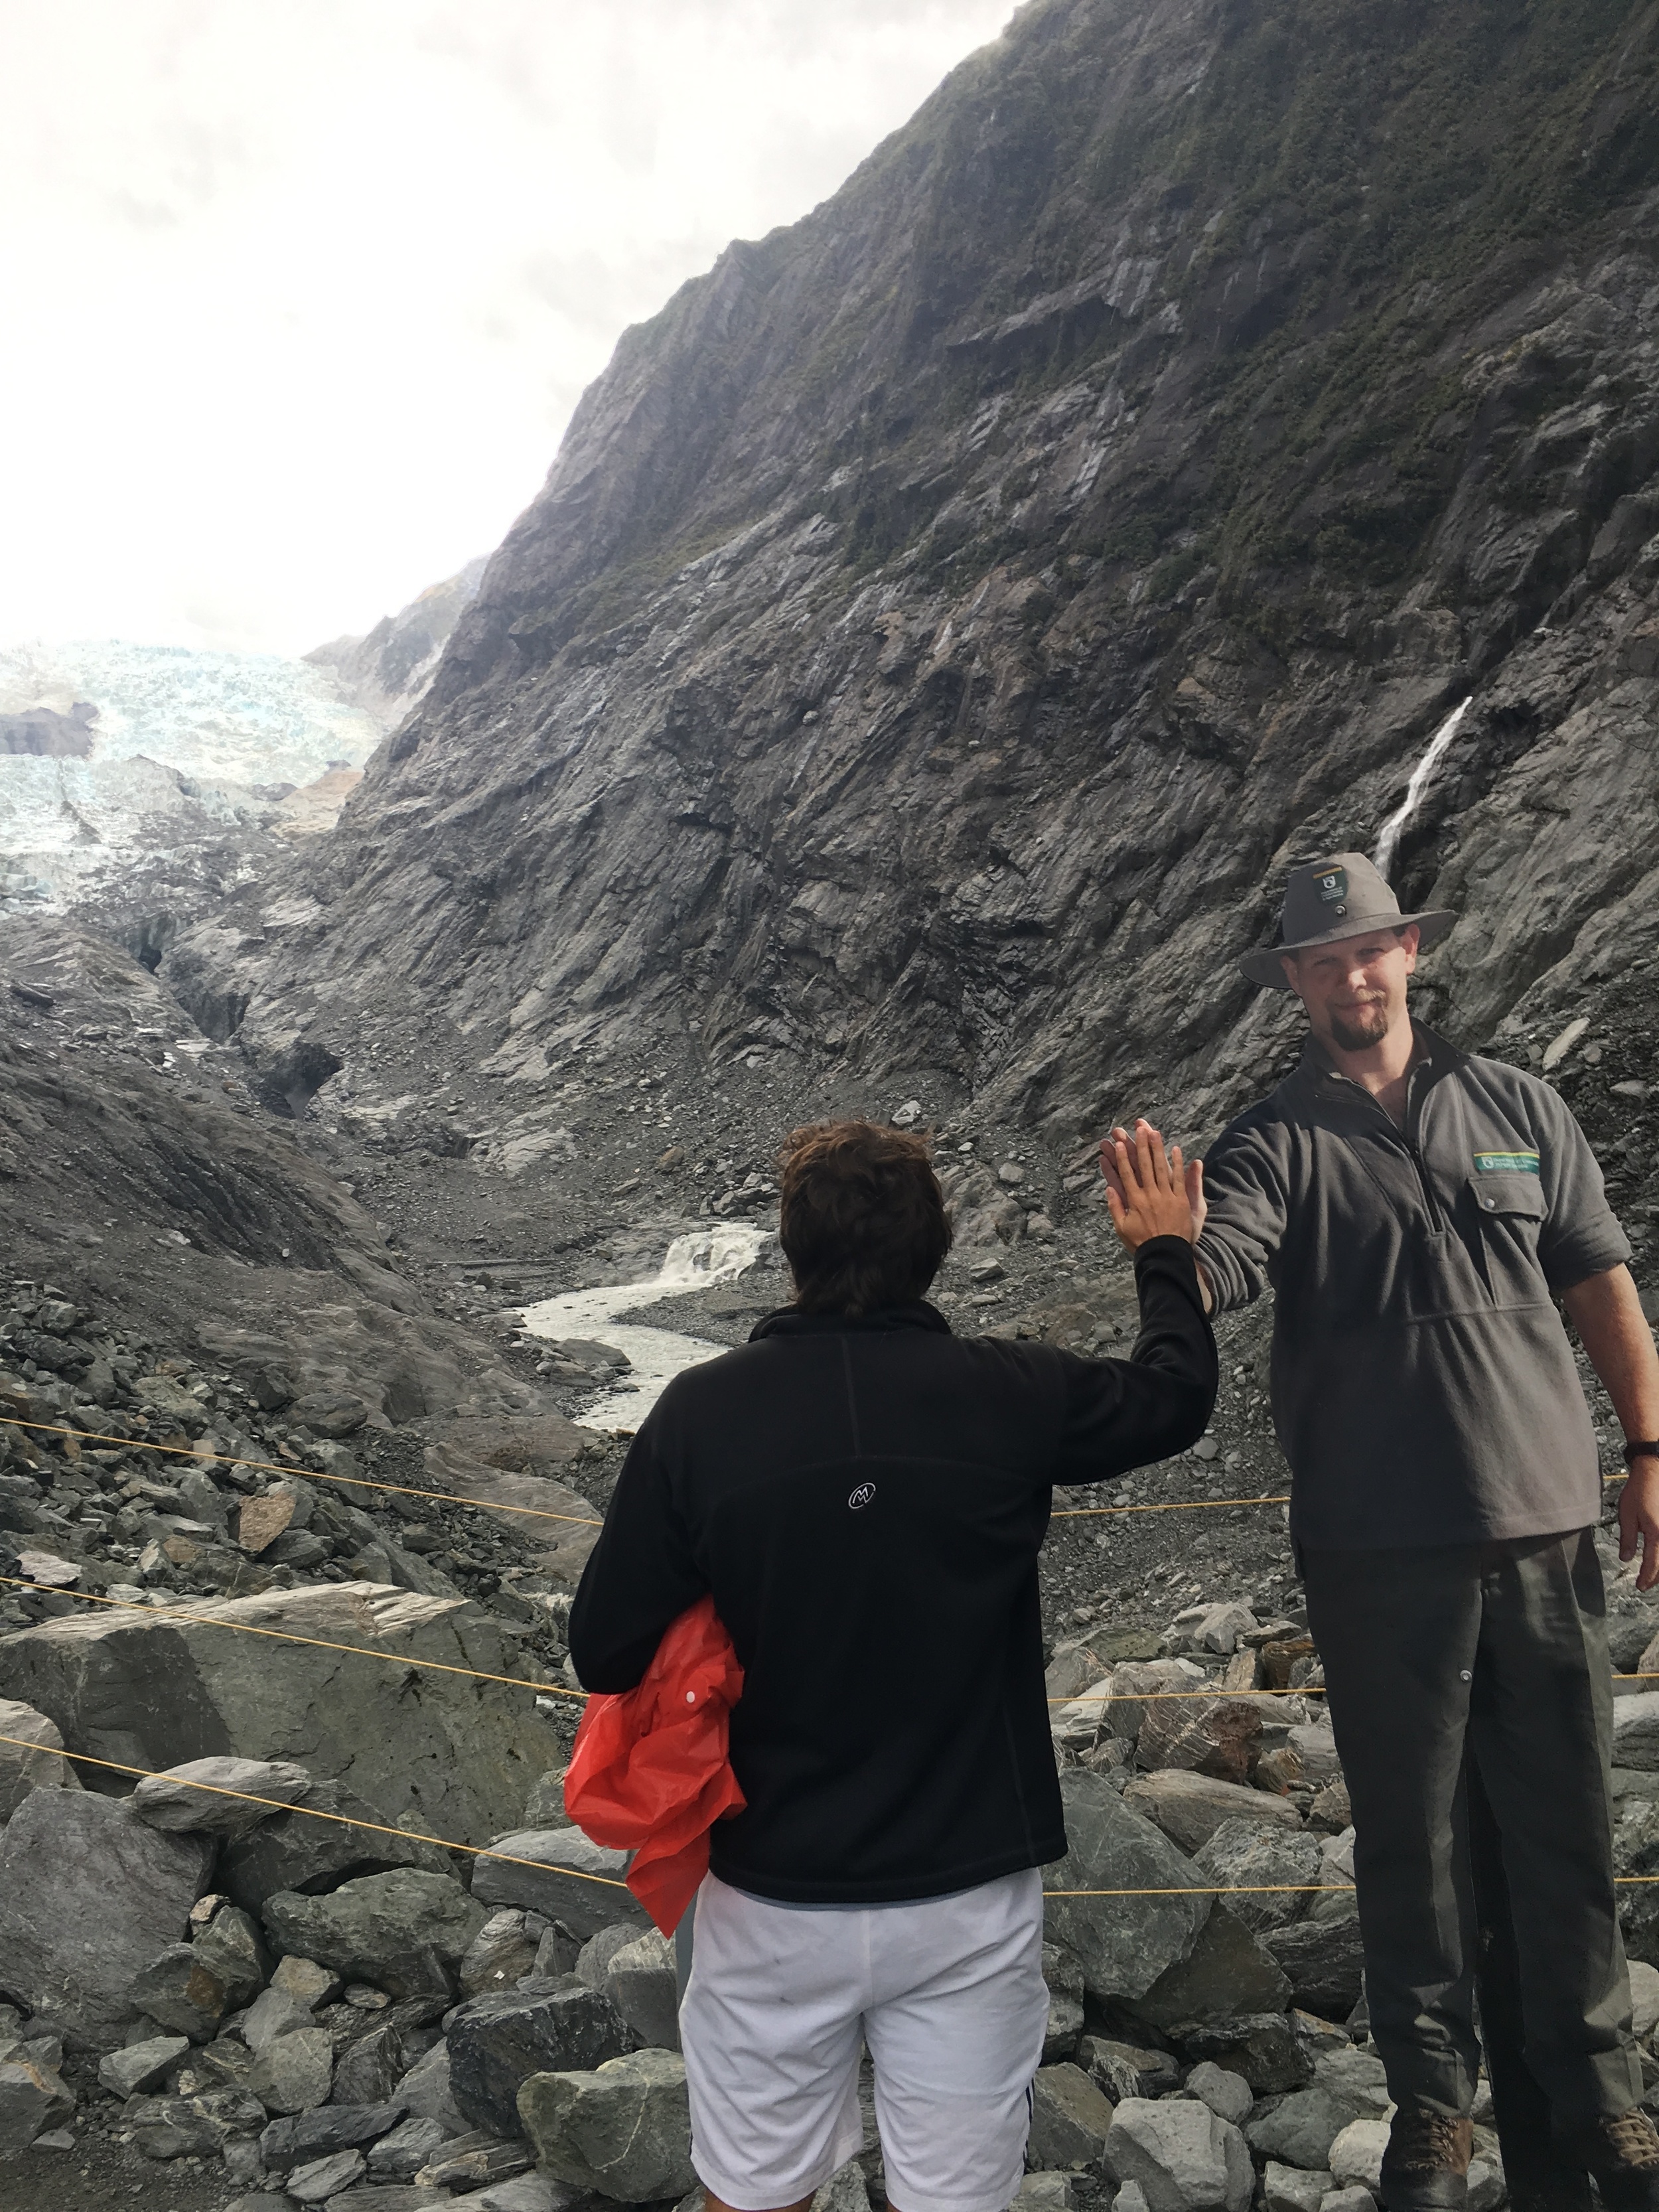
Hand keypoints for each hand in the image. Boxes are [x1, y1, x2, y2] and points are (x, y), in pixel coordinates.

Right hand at [1099, 1119, 1204, 1251]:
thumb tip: (1109, 1188)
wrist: (1166, 1255)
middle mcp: (1150, 1195)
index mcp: (1134, 1200)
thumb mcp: (1122, 1228)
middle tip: (1138, 1129)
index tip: (1118, 1143)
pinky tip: (1175, 1149)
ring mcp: (1167, 1196)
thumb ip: (1115, 1207)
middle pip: (1144, 1165)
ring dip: (1157, 1148)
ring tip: (1154, 1132)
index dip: (1122, 1157)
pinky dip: (1178, 1164)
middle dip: (1140, 1145)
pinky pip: (1179, 1179)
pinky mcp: (1181, 1200)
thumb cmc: (1141, 1243)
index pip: (1127, 1174)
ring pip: (1161, 1167)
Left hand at [1621, 1455, 1658, 1592]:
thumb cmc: (1639, 1492)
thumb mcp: (1627, 1516)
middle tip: (1645, 1584)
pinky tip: (1658, 1557)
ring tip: (1652, 1575)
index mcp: (1658, 1534)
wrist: (1653, 1472)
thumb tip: (1626, 1559)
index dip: (1647, 1578)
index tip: (1640, 1587)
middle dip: (1657, 1577)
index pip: (1654, 1564)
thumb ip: (1628, 1540)